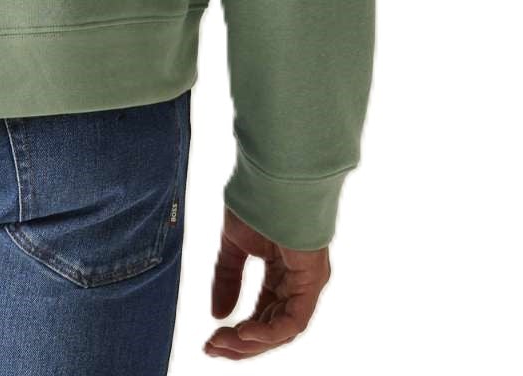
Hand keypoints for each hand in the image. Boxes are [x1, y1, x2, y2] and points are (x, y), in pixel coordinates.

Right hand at [206, 207, 330, 357]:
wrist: (271, 176)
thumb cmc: (256, 200)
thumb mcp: (234, 245)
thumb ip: (227, 278)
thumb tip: (218, 314)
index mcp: (282, 272)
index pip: (263, 313)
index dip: (238, 331)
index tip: (210, 340)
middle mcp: (297, 281)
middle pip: (271, 327)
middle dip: (240, 342)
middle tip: (212, 347)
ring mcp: (307, 282)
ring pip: (282, 329)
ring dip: (251, 342)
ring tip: (222, 343)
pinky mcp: (312, 280)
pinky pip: (294, 320)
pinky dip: (269, 332)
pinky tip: (244, 333)